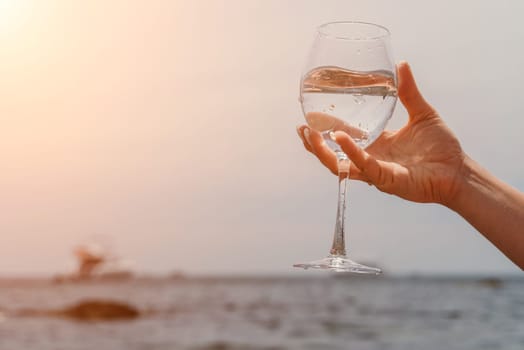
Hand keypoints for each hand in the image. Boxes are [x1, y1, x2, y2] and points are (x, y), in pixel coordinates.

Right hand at [297, 61, 465, 205]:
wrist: (458, 170)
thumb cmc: (441, 147)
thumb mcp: (422, 113)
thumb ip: (408, 92)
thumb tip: (401, 64)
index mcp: (376, 145)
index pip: (344, 138)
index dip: (325, 129)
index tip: (309, 117)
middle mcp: (371, 160)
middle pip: (334, 156)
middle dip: (314, 145)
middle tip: (302, 129)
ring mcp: (376, 172)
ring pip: (340, 165)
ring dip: (323, 151)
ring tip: (310, 134)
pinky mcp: (387, 179)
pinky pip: (364, 167)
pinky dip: (351, 153)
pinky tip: (341, 138)